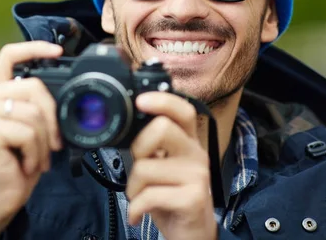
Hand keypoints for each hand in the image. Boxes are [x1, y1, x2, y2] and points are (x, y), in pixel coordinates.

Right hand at [0, 41, 63, 237]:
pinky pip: (27, 132)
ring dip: (43, 142)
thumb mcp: (25, 125)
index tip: (57, 52)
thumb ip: (33, 103)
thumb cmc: (13, 162)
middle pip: (32, 86)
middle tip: (53, 143)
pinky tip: (26, 164)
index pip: (9, 55)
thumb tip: (64, 90)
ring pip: (33, 113)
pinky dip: (35, 152)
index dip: (35, 48)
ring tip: (36, 158)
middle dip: (51, 117)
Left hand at [126, 92, 216, 239]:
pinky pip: (149, 195)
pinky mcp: (192, 199)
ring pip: (146, 168)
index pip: (183, 110)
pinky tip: (138, 213)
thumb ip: (152, 145)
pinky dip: (135, 207)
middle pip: (162, 129)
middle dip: (138, 148)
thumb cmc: (171, 196)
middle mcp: (196, 154)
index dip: (162, 100)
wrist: (192, 235)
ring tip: (140, 197)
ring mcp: (197, 176)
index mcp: (188, 141)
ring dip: (132, 188)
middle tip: (140, 166)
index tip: (140, 100)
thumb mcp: (162, 166)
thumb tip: (128, 124)